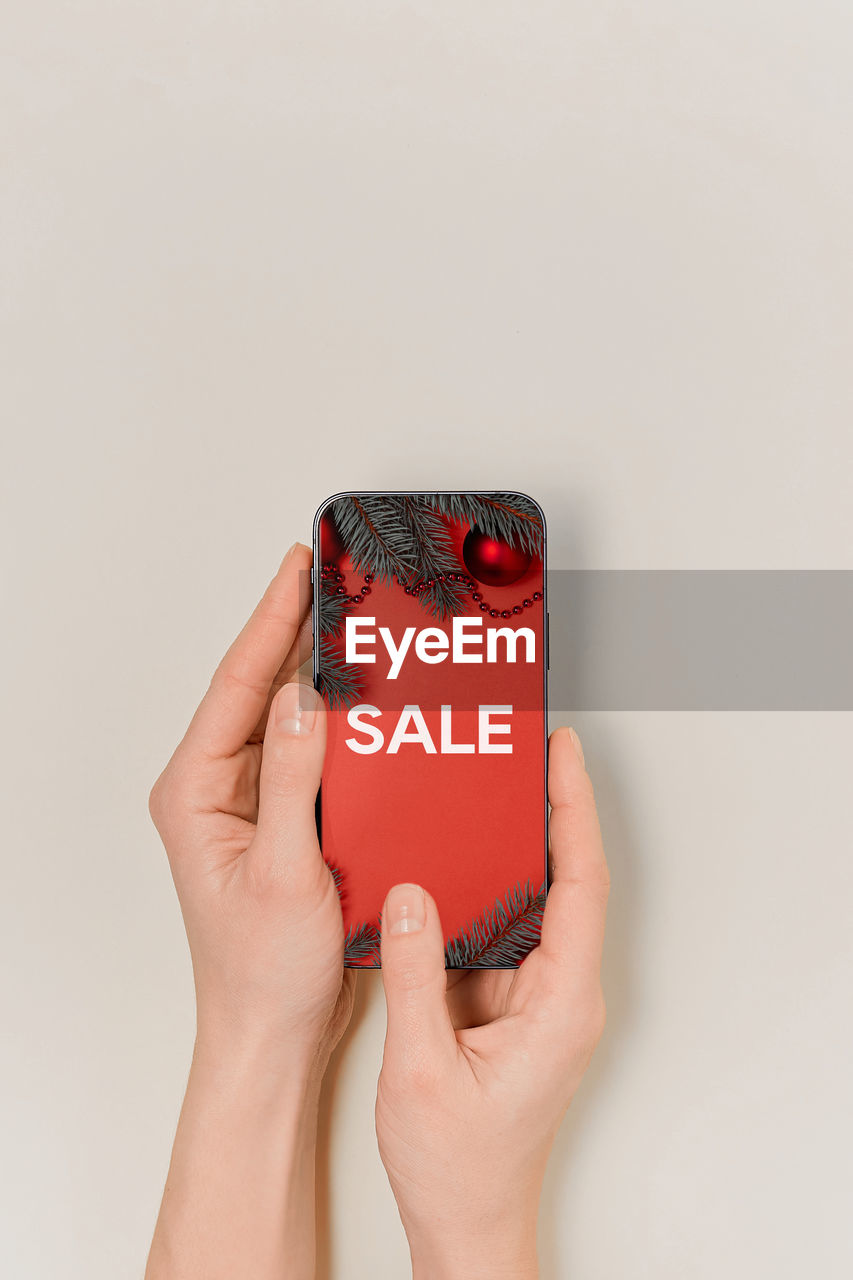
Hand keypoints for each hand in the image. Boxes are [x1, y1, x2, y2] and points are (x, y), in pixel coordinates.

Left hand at [146, 543, 352, 1279]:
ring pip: (291, 717)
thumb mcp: (280, 873)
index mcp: (197, 792)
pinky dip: (344, 724)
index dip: (270, 621)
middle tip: (337, 582)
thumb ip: (293, 783)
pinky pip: (316, 754)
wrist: (277, 1033)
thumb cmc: (262, 973)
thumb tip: (305, 700)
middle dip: (297, 632)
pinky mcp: (289, 820)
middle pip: (261, 689)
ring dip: (324, 675)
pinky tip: (375, 705)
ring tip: (360, 628)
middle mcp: (221, 789)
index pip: (235, 686)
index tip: (298, 571)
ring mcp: (255, 802)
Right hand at [375, 727, 608, 1279]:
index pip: (580, 886)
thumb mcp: (421, 1069)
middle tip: (523, 748)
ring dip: (514, 846)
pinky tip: (450, 860)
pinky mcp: (513, 1004)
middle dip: (551, 810)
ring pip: (532, 902)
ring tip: (484, 787)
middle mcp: (562, 993)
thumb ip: (414, 977)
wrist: (468, 1224)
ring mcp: (539, 997)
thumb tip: (409, 896)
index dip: (575, 812)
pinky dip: (481, 889)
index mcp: (561, 1004)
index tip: (563, 755)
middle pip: (565, 881)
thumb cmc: (459, 1168)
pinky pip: (501, 930)